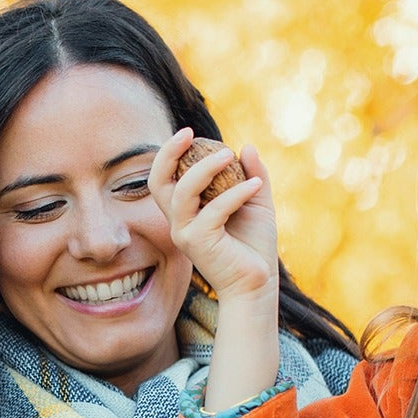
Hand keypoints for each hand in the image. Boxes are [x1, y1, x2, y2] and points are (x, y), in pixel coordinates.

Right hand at [150, 128, 278, 303]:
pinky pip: (214, 211)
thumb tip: (246, 147)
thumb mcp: (255, 202)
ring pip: (183, 192)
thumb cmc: (253, 246)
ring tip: (230, 155)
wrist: (258, 283)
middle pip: (159, 182)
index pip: (164, 178)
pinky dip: (236, 194)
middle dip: (169, 153)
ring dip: (205, 169)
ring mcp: (185, 233)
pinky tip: (256, 186)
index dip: (169, 153)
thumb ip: (252, 175)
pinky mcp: (199, 244)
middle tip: (190, 133)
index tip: (190, 133)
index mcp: (186, 211)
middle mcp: (179, 221)